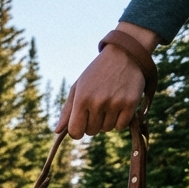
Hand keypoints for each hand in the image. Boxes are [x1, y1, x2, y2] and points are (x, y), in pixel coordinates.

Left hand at [55, 22, 157, 138]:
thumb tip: (57, 131)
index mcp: (81, 99)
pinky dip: (119, 121)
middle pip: (91, 131)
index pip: (75, 131)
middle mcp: (97, 102)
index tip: (80, 126)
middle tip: (96, 109)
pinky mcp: (130, 103)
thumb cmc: (96, 74)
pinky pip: (121, 126)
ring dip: (106, 121)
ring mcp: (115, 103)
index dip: (76, 132)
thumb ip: (67, 111)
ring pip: (106, 128)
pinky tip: (118, 107)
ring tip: (108, 104)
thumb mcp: (77, 88)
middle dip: (92, 124)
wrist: (123, 55)